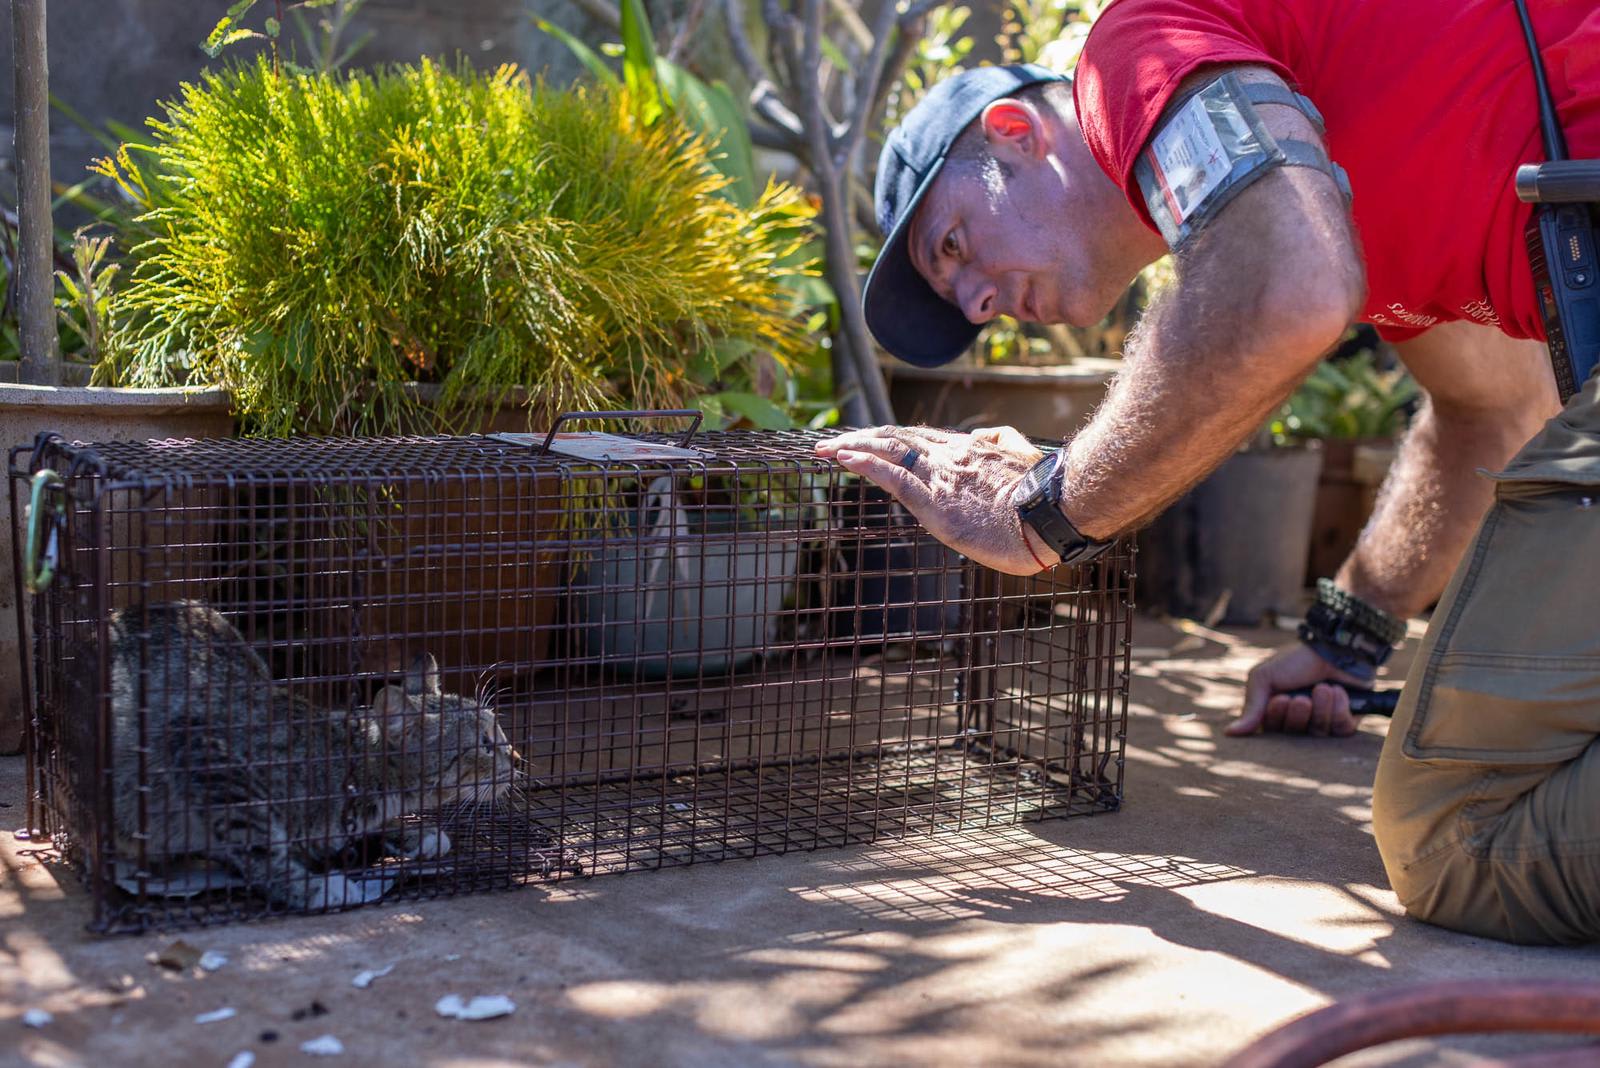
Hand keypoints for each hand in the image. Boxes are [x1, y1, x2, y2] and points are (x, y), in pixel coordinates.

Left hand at [815, 424, 1052, 575]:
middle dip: (859, 438)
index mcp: (970, 451)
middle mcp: (949, 457)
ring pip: (888, 451)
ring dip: (852, 446)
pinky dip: (865, 465)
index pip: (919, 440)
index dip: (889, 438)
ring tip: (824, 448)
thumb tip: (983, 437)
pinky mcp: (934, 501)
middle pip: (895, 439)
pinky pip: (893, 477)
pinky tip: (844, 459)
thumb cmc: (1044, 502)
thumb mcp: (1024, 461)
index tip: (867, 440)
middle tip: (830, 443)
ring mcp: (940, 477)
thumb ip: (1001, 443)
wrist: (1051, 518)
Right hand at [1227, 642, 1369, 736]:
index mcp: (1275, 710)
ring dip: (1320, 709)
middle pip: (1293, 735)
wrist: (1334, 648)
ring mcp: (1323, 721)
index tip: (1281, 698)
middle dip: (1297, 716)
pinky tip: (1338, 691)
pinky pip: (1342, 729)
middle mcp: (1299, 719)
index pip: (1270, 730)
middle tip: (1301, 698)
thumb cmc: (1296, 660)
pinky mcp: (1347, 721)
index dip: (1275, 718)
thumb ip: (1252, 706)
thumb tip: (1230, 733)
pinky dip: (1339, 709)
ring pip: (1317, 732)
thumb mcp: (1265, 677)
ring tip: (1324, 688)